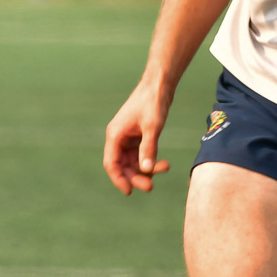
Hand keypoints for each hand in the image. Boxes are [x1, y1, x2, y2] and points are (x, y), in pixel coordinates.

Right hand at [103, 77, 172, 193]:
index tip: (130, 191)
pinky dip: (150, 161)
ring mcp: (128, 137)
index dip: (119, 179)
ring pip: (133, 162)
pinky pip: (141, 155)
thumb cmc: (153, 102)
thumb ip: (149, 148)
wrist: (159, 85)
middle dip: (136, 177)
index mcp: (115, 135)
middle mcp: (118, 138)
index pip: (111, 163)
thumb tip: (145, 170)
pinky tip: (164, 164)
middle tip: (151, 186)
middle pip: (122, 165)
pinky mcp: (138, 136)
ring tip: (165, 168)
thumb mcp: (153, 127)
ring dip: (146, 169)